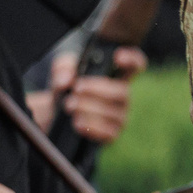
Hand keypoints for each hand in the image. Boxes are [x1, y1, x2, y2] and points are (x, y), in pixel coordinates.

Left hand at [24, 48, 146, 143]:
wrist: (56, 114)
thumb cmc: (67, 88)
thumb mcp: (62, 72)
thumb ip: (63, 68)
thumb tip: (67, 80)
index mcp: (117, 76)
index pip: (136, 65)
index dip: (132, 59)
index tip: (117, 57)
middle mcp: (123, 96)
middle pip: (124, 92)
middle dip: (98, 90)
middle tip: (77, 89)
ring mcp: (120, 116)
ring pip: (114, 113)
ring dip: (89, 108)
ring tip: (70, 105)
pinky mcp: (112, 135)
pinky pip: (109, 133)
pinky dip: (91, 127)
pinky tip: (77, 122)